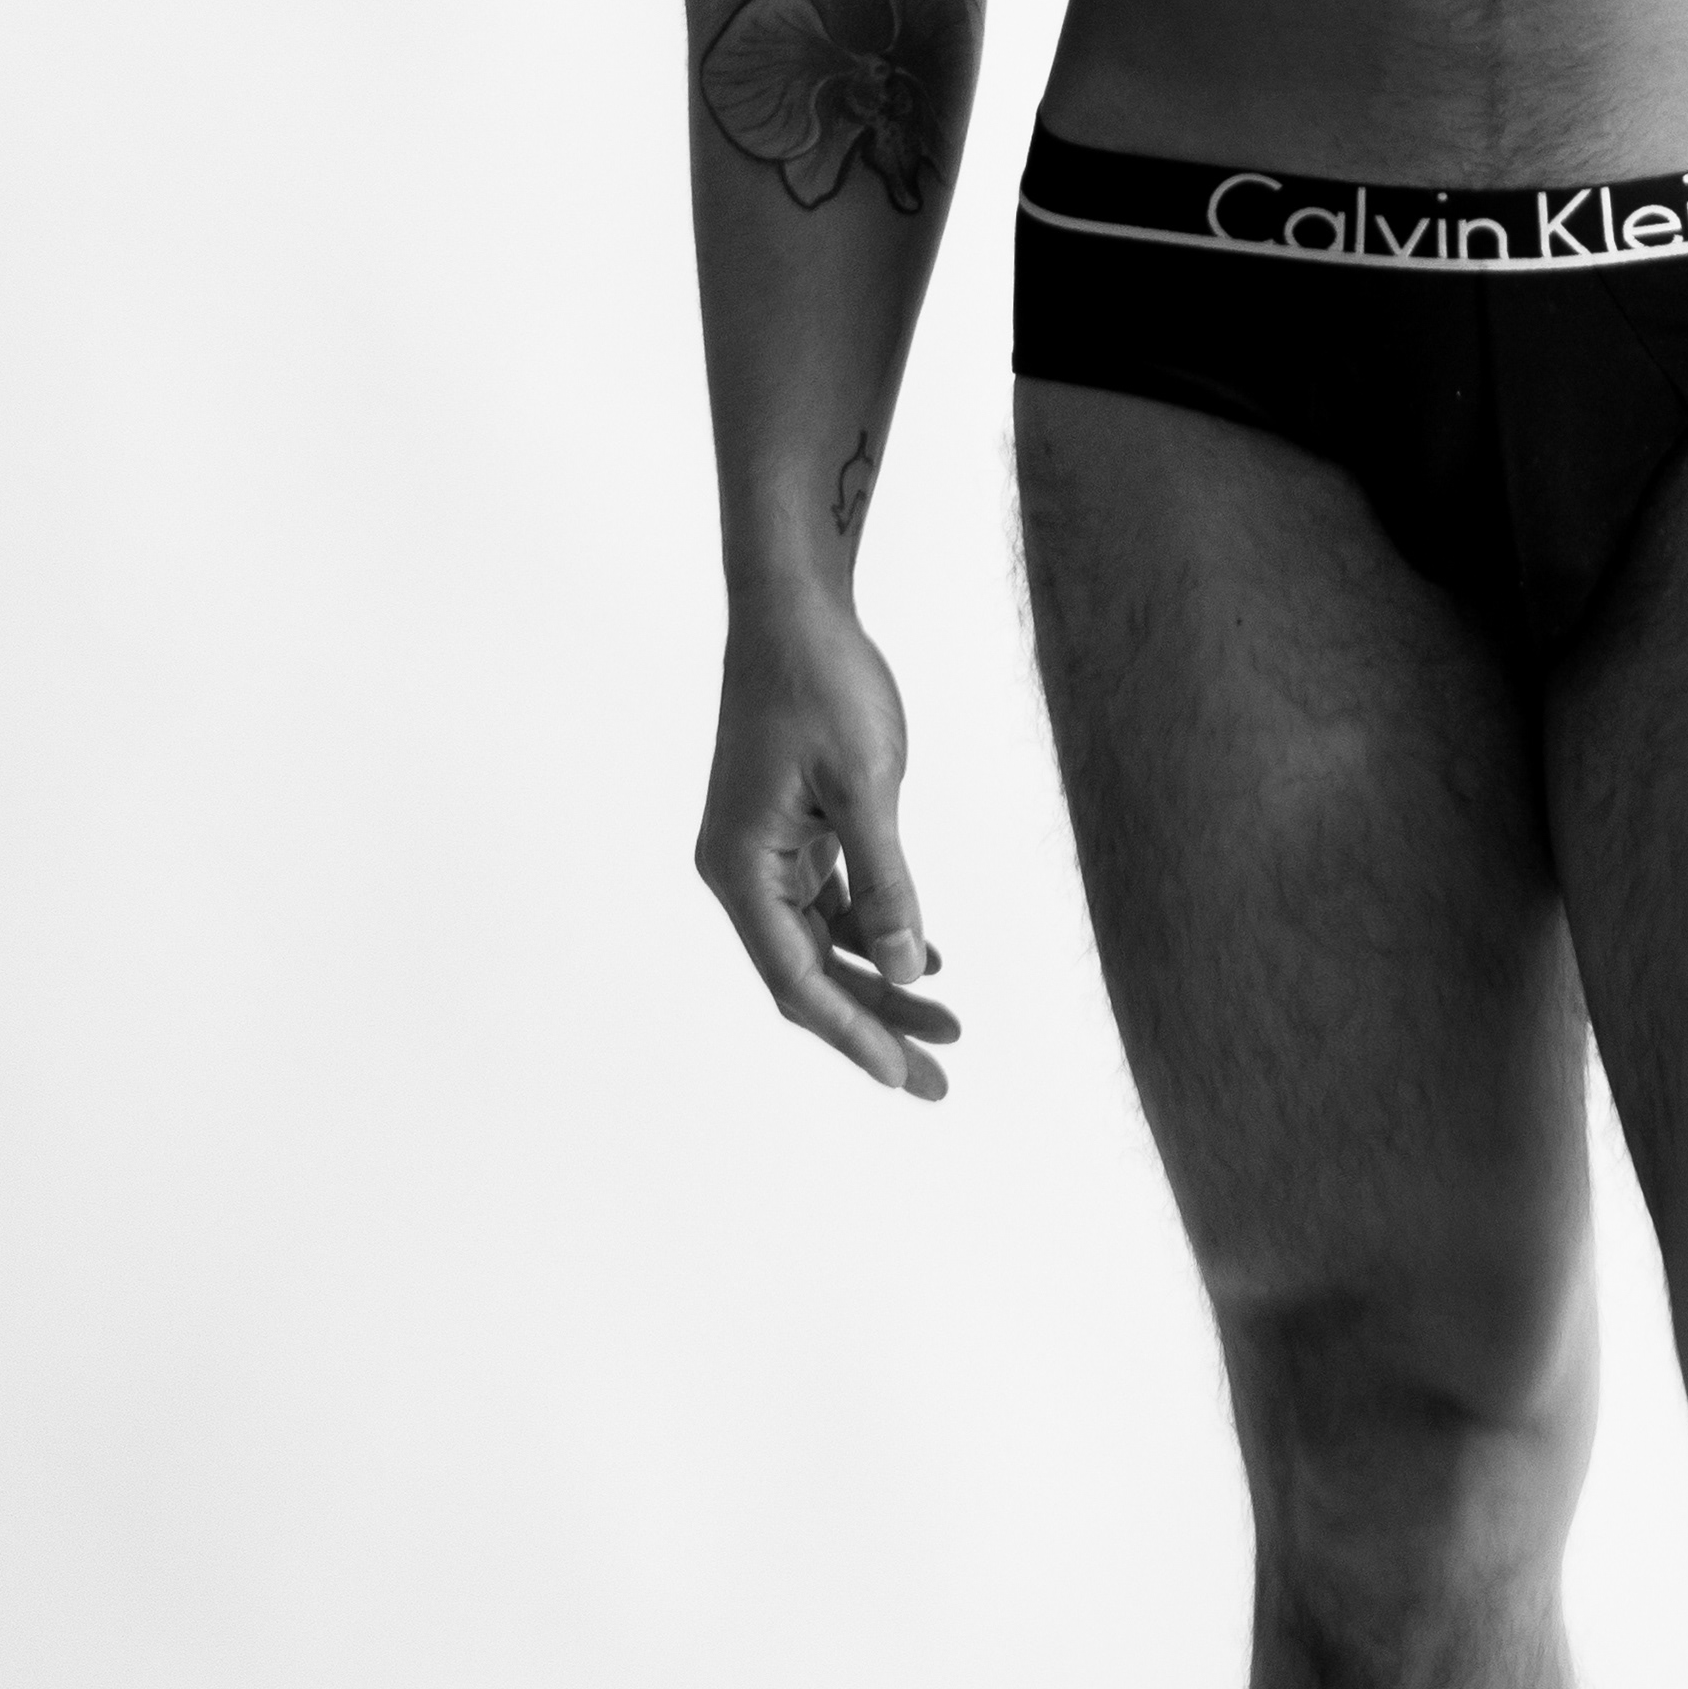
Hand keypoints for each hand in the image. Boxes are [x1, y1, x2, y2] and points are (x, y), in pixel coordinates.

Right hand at [695, 595, 962, 1097]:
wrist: (793, 607)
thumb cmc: (822, 683)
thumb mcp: (866, 784)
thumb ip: (889, 883)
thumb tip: (911, 971)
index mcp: (739, 869)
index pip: (797, 980)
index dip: (854, 1035)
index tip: (907, 1078)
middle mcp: (740, 871)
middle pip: (810, 975)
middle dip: (875, 1027)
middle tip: (940, 1081)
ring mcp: (763, 853)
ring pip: (824, 945)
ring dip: (882, 983)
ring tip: (947, 1030)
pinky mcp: (788, 832)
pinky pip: (831, 905)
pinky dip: (877, 932)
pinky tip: (927, 957)